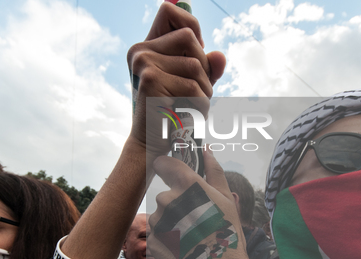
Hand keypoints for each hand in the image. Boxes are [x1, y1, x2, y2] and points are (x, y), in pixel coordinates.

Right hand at [127, 2, 225, 157]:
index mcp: (145, 47)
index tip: (196, 51)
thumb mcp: (191, 83)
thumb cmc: (172, 113)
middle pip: (190, 38)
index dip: (191, 25)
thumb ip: (206, 66)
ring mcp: (144, 63)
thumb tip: (220, 56)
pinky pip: (193, 86)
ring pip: (196, 65)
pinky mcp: (151, 80)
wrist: (152, 144)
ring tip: (193, 107)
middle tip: (197, 91)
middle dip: (204, 67)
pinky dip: (200, 104)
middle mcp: (140, 51)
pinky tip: (189, 115)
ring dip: (204, 90)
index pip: (169, 11)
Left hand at [148, 149, 248, 258]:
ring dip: (170, 224)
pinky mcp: (151, 239)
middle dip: (176, 206)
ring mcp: (158, 220)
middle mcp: (168, 199)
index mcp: (187, 185)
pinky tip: (181, 248)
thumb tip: (206, 150)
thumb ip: (214, 171)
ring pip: (160, 216)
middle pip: (165, 195)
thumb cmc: (227, 235)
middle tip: (195, 222)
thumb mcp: (226, 200)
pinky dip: (166, 239)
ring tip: (190, 238)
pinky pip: (156, 234)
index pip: (164, 164)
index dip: (167, 168)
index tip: (171, 175)